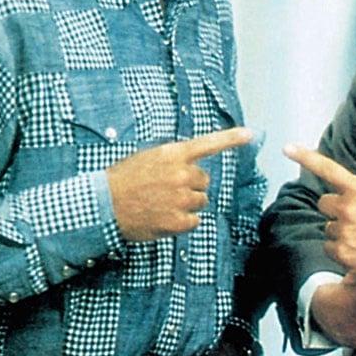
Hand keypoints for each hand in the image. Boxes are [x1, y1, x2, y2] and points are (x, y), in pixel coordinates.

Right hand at [107, 128, 253, 241]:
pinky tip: (163, 217)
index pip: (208, 143)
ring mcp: (180, 198)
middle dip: (191, 185)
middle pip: (204, 181)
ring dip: (187, 204)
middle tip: (167, 189)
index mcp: (173, 154)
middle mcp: (181, 174)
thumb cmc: (123, 180)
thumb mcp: (148, 158)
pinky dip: (182, 221)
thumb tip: (191, 168)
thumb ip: (173, 160)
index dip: (231, 138)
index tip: (251, 133)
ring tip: (162, 203)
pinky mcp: (177, 221)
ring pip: (200, 201)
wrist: (104, 205)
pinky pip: (193, 221)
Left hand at [284, 144, 355, 282]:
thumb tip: (344, 202)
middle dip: (336, 211)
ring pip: (328, 228)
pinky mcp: (342, 252)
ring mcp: (343, 230)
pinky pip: (330, 248)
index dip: (305, 157)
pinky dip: (342, 252)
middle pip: (324, 204)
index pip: (328, 169)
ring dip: (341, 232)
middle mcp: (348, 207)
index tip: (288, 148)